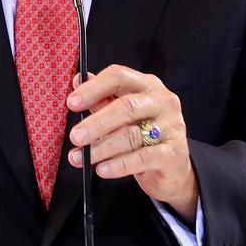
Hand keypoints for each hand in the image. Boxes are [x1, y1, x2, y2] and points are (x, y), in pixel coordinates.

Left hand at [65, 64, 197, 223]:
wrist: (173, 168)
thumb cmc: (145, 136)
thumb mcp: (123, 114)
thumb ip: (102, 98)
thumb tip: (78, 80)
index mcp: (148, 85)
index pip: (119, 76)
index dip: (93, 88)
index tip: (72, 103)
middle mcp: (163, 101)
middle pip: (126, 106)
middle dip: (96, 123)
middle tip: (75, 136)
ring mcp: (171, 127)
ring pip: (131, 135)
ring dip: (101, 148)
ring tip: (82, 157)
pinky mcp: (173, 153)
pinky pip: (142, 158)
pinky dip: (119, 165)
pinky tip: (102, 169)